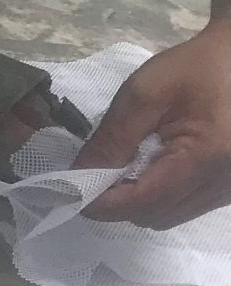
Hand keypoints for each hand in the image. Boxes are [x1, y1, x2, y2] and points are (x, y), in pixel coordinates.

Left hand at [76, 25, 230, 229]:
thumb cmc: (194, 68)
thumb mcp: (143, 94)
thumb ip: (110, 140)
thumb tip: (77, 179)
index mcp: (204, 157)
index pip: (139, 203)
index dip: (99, 202)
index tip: (71, 187)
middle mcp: (222, 183)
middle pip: (150, 216)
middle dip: (117, 199)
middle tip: (101, 169)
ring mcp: (227, 189)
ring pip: (165, 217)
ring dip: (138, 199)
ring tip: (132, 163)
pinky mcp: (227, 188)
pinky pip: (182, 208)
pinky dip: (159, 196)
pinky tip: (155, 166)